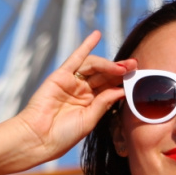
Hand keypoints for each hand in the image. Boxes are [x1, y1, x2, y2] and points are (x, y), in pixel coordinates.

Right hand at [12, 31, 134, 165]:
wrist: (38, 139)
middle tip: (134, 65)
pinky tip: (96, 35)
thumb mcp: (89, 120)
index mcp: (90, 104)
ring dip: (108, 64)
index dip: (122, 81)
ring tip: (121, 67)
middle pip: (104, 76)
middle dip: (119, 70)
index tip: (137, 77)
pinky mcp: (60, 76)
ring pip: (93, 67)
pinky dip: (85, 46)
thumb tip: (121, 90)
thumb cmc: (62, 136)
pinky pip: (75, 58)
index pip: (109, 87)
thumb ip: (104, 103)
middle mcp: (81, 91)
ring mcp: (71, 83)